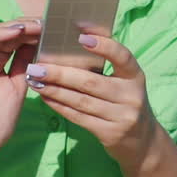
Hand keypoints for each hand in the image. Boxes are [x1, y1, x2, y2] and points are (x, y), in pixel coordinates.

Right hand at [0, 18, 41, 176]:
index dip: (35, 32)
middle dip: (29, 26)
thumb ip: (27, 68)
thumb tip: (44, 49)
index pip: (18, 42)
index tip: (55, 27)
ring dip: (17, 26)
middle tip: (50, 20)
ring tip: (37, 23)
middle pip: (8, 34)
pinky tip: (17, 31)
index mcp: (0, 67)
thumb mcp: (19, 89)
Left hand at [25, 34, 158, 165]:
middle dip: (61, 73)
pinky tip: (45, 97)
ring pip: (81, 101)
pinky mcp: (109, 134)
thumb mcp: (126, 82)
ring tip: (34, 80)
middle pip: (91, 82)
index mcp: (135, 77)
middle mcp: (131, 96)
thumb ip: (107, 66)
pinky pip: (79, 117)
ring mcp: (122, 116)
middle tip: (37, 66)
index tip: (81, 36)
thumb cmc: (126, 102)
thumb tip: (75, 42)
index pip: (123, 57)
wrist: (142, 141)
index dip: (104, 45)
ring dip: (54, 90)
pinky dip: (59, 106)